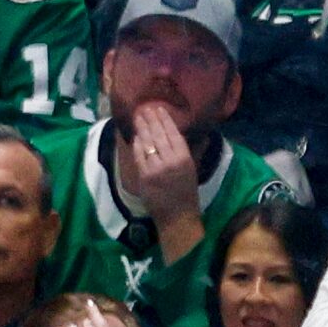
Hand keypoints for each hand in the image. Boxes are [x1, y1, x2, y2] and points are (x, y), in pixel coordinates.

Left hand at [126, 105, 202, 232]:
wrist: (178, 217)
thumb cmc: (186, 194)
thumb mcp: (191, 170)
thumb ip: (186, 152)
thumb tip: (185, 134)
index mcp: (185, 158)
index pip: (173, 133)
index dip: (164, 119)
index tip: (158, 108)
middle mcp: (171, 161)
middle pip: (158, 134)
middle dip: (150, 119)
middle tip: (144, 108)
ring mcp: (156, 168)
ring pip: (147, 142)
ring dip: (141, 128)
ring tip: (138, 117)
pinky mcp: (144, 176)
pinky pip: (139, 155)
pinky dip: (137, 144)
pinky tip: (136, 136)